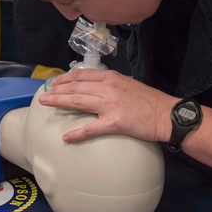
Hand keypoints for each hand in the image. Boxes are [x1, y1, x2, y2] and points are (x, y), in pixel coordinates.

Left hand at [40, 68, 176, 142]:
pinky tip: (67, 137)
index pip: (82, 75)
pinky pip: (91, 128)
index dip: (66, 78)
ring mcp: (110, 104)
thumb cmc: (150, 101)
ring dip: (59, 102)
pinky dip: (77, 133)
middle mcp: (108, 87)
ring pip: (78, 101)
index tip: (55, 82)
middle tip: (44, 94)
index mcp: (111, 77)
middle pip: (76, 87)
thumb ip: (112, 83)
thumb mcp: (129, 84)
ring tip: (46, 103)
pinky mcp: (115, 122)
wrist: (167, 114)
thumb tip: (97, 85)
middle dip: (57, 89)